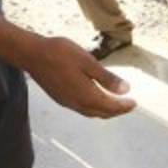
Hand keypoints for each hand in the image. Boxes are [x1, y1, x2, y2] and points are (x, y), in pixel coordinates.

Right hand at [21, 35, 136, 118]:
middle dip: (116, 110)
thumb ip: (106, 78)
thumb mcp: (88, 62)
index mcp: (87, 95)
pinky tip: (93, 98)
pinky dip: (93, 107)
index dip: (124, 106)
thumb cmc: (60, 53)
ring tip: (113, 103)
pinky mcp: (60, 98)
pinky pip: (81, 109)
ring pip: (91, 113)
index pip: (111, 106)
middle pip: (102, 113)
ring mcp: (67, 102)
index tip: (134, 103)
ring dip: (104, 110)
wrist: (32, 54)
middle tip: (127, 105)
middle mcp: (78, 104)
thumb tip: (125, 90)